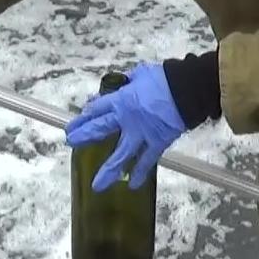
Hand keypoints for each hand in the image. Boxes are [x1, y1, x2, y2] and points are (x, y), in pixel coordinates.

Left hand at [65, 64, 187, 191]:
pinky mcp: (157, 143)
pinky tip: (132, 184)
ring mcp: (141, 134)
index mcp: (121, 101)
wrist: (188, 90)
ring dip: (109, 170)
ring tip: (97, 185)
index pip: (97, 109)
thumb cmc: (165, 79)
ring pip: (122, 155)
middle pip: (100, 129)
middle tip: (71, 142)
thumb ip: (127, 82)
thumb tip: (118, 86)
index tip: (75, 123)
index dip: (84, 116)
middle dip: (84, 136)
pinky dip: (140, 172)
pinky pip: (147, 161)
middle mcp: (127, 120)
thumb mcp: (140, 73)